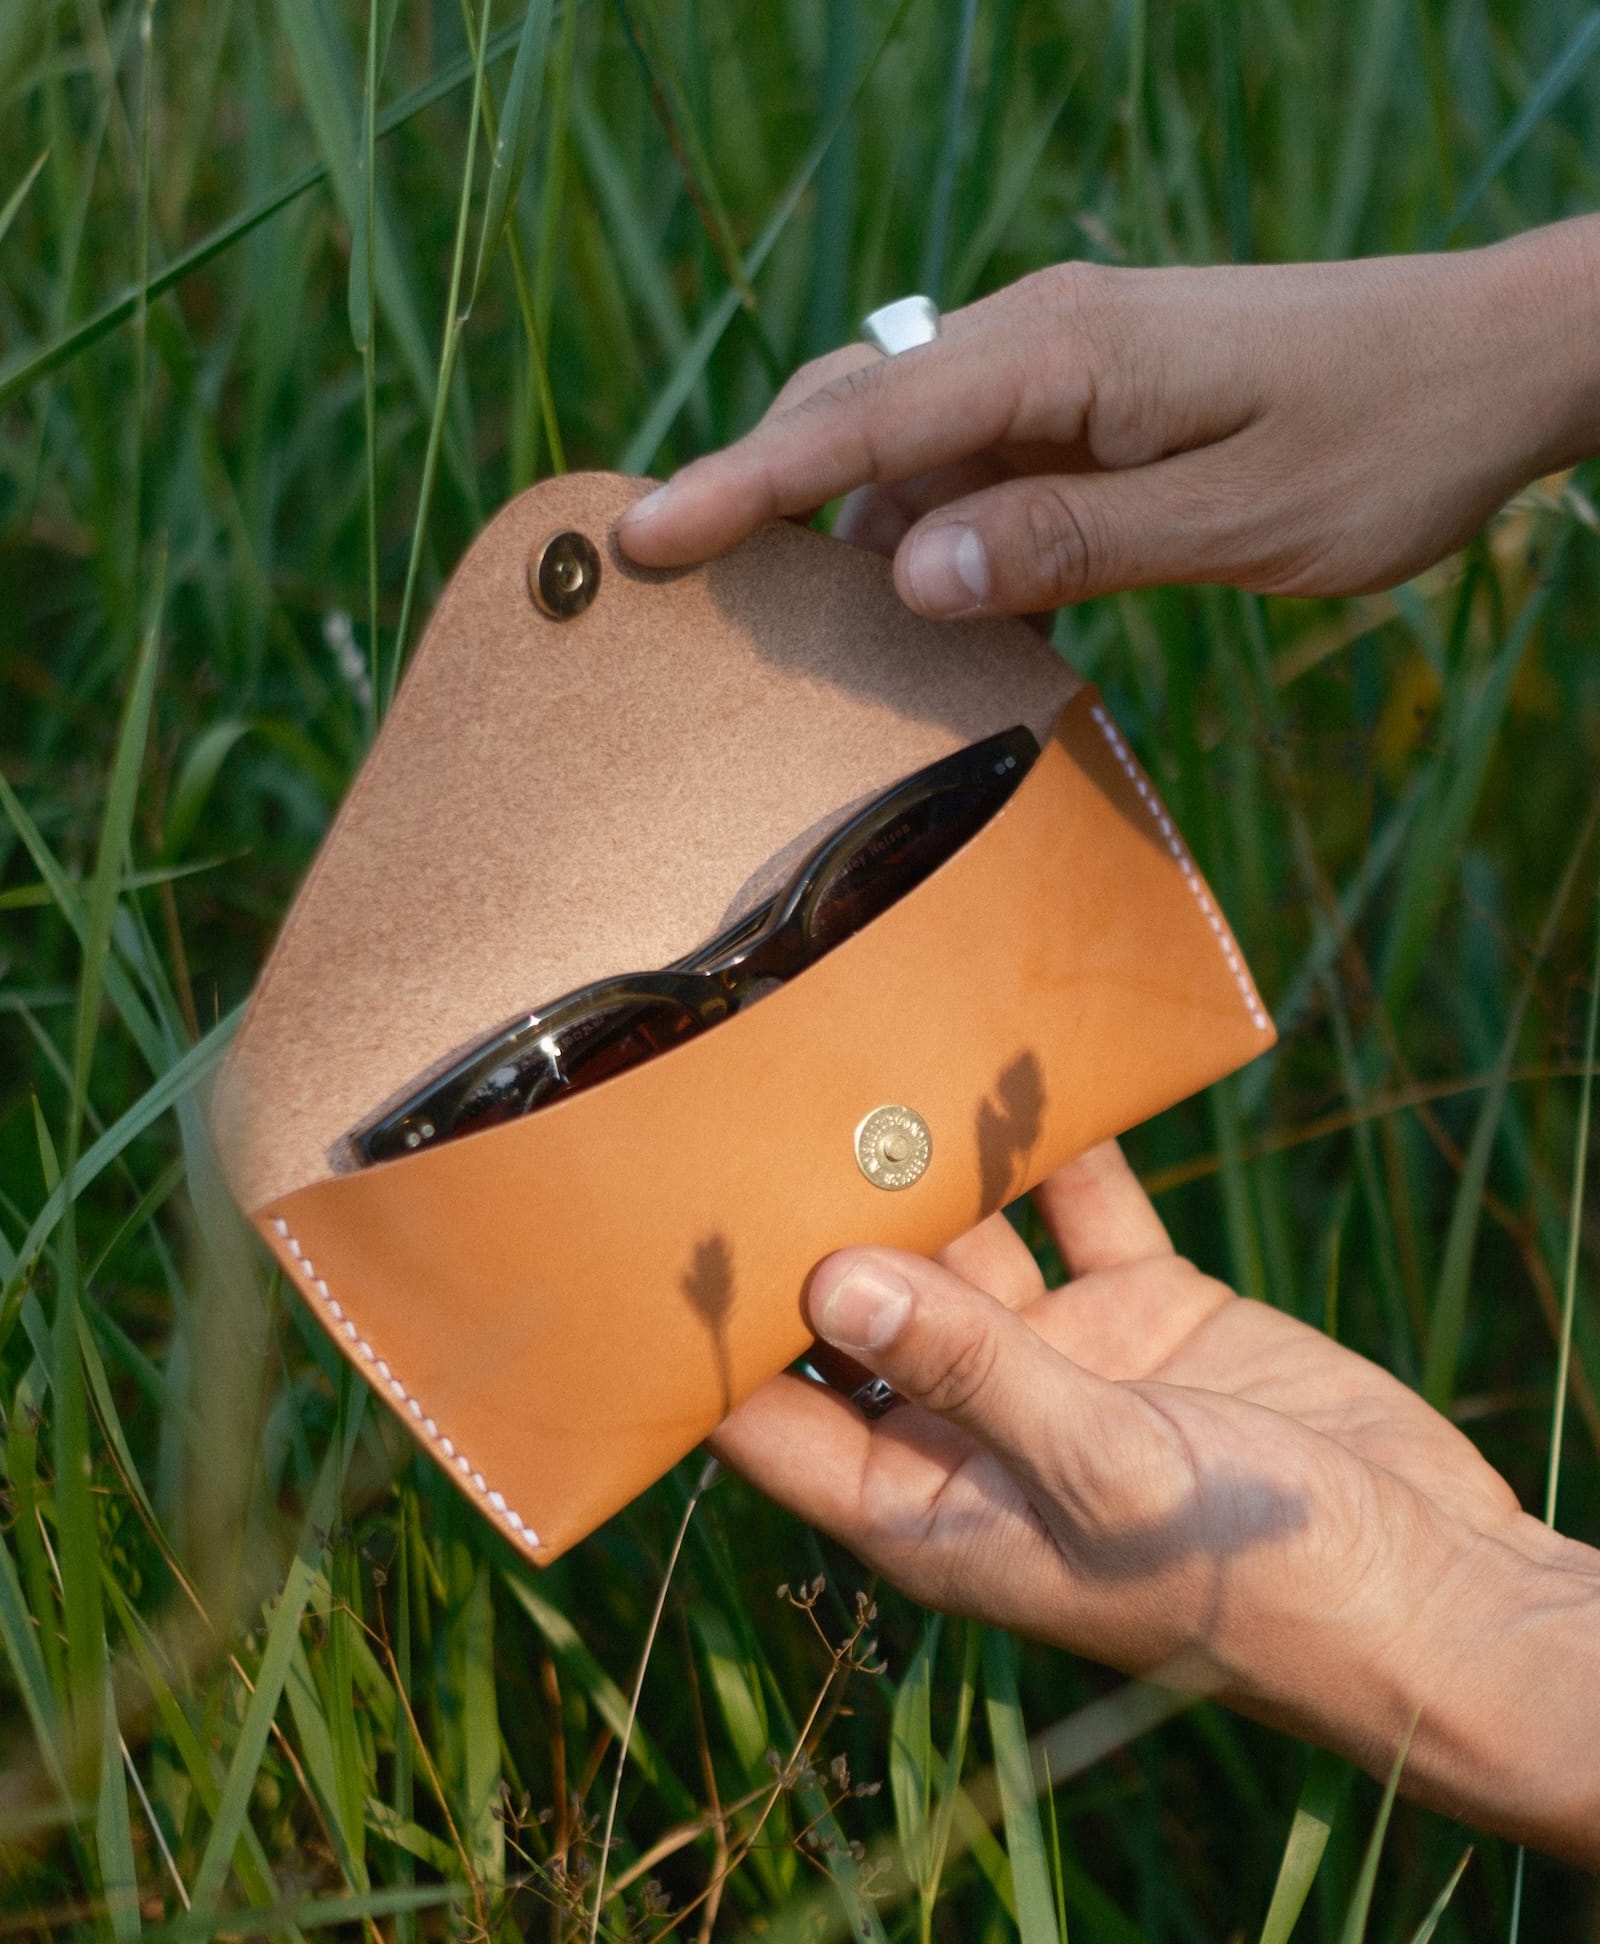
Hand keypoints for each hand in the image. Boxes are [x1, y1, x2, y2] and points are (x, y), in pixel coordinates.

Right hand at [619, 219, 1599, 615]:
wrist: (1491, 361)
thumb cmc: (1384, 436)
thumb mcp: (1237, 518)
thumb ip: (1070, 542)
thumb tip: (909, 572)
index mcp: (1063, 352)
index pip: (860, 422)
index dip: (741, 486)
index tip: (640, 540)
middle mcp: (1043, 342)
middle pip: (854, 413)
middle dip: (758, 499)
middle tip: (671, 593)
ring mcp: (1065, 372)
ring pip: (908, 451)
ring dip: (850, 539)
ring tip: (792, 639)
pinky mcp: (1093, 409)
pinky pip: (976, 472)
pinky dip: (935, 544)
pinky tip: (932, 623)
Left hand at [711, 1142, 1599, 1865]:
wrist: (1433, 1592)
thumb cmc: (1252, 1585)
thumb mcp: (1096, 1475)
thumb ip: (969, 1370)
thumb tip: (828, 1284)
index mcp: (929, 1510)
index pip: (773, 1424)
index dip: (708, 1348)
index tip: (649, 1248)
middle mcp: (976, 1430)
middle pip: (864, 1311)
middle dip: (822, 1223)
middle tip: (755, 1106)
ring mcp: (1066, 1364)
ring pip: (973, 1245)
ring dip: (939, 1168)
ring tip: (879, 1061)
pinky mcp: (1150, 1310)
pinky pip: (1085, 1212)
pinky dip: (1063, 1150)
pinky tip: (1026, 1066)